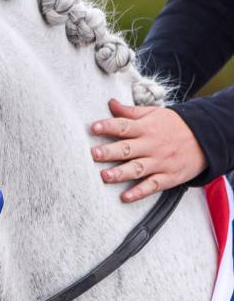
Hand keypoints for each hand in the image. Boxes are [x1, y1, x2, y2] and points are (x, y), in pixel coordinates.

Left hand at [90, 99, 207, 201]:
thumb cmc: (175, 126)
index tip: (93, 127)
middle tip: (94, 154)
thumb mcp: (154, 113)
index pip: (124, 126)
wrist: (206, 139)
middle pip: (128, 149)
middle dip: (110, 152)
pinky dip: (139, 192)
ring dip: (120, 173)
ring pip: (137, 168)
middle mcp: (151, 145)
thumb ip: (130, 112)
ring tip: (105, 176)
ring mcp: (159, 162)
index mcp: (146, 128)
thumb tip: (110, 103)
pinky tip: (126, 197)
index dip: (108, 126)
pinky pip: (152, 186)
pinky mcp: (167, 177)